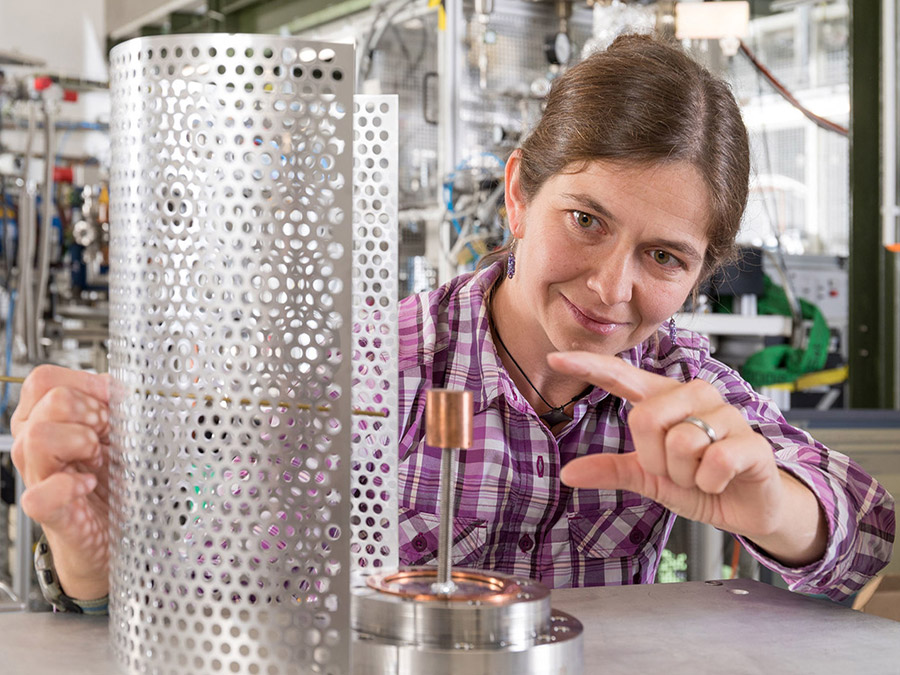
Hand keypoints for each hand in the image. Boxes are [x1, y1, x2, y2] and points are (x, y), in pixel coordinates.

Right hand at [10, 365, 110, 599]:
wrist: (119, 535)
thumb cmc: (118, 480)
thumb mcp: (125, 433)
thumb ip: (128, 404)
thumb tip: (145, 382)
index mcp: (48, 417)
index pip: (46, 379)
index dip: (85, 384)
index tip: (112, 404)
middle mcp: (35, 442)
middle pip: (50, 399)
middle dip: (91, 412)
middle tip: (109, 436)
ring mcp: (38, 476)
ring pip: (37, 436)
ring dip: (81, 441)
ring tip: (100, 460)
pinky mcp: (49, 512)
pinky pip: (40, 494)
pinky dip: (69, 487)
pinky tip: (90, 485)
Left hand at [548, 351, 826, 564]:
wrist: (750, 506)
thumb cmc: (700, 481)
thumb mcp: (649, 477)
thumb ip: (611, 470)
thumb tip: (568, 472)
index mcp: (665, 399)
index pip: (622, 376)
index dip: (589, 365)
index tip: (556, 357)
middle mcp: (695, 397)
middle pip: (644, 419)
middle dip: (654, 459)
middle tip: (676, 470)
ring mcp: (725, 415)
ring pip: (679, 443)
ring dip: (684, 475)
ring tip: (700, 474)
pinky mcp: (751, 441)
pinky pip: (712, 462)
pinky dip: (709, 483)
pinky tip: (721, 480)